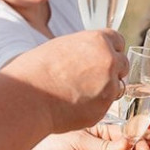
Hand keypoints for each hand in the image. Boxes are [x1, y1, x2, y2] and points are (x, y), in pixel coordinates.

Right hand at [0, 30, 126, 132]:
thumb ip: (82, 49)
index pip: (118, 41)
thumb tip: (89, 55)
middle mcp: (108, 61)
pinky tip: (74, 105)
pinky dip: (94, 106)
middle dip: (111, 70)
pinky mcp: (103, 109)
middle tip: (91, 78)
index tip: (102, 57)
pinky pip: (105, 106)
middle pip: (123, 64)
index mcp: (98, 40)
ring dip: (106, 90)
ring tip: (80, 93)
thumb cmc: (34, 70)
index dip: (110, 50)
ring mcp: (108, 86)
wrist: (26, 97)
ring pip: (117, 87)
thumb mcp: (60, 46)